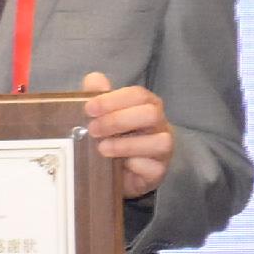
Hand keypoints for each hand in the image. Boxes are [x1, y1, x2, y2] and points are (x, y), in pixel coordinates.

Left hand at [82, 71, 173, 199]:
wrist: (118, 174)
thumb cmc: (113, 139)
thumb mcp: (102, 116)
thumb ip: (99, 96)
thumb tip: (94, 79)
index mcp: (148, 105)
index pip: (138, 95)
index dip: (113, 100)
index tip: (89, 109)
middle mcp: (160, 124)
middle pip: (151, 114)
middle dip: (118, 120)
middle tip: (93, 129)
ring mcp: (164, 149)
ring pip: (159, 142)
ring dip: (126, 145)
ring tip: (102, 148)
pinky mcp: (160, 171)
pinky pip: (154, 167)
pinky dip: (135, 165)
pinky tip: (118, 167)